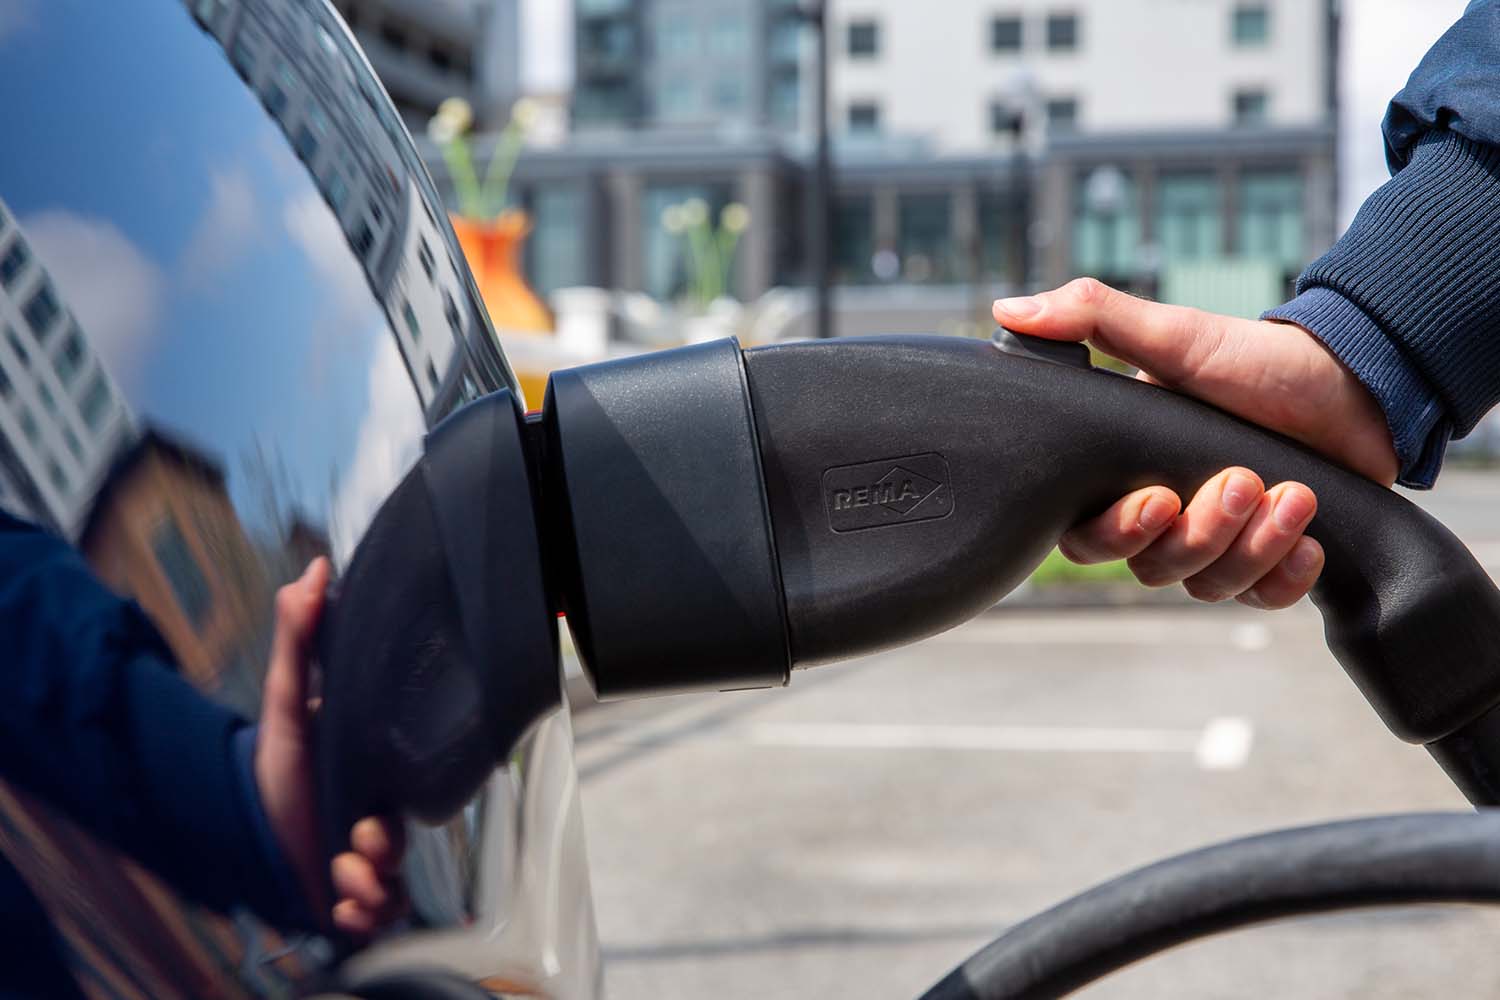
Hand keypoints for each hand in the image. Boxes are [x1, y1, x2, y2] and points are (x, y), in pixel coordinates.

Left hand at [256, 558, 407, 935]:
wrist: (239, 844)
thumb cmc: (269, 774)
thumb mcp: (284, 702)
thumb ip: (298, 637)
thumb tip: (314, 569)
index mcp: (374, 771)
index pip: (412, 783)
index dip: (396, 805)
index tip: (370, 813)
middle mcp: (378, 814)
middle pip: (403, 840)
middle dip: (380, 851)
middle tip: (352, 845)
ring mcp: (369, 857)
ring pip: (395, 882)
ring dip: (366, 886)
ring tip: (335, 876)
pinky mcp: (358, 895)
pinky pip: (382, 913)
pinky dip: (359, 914)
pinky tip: (336, 904)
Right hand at [993, 279, 1398, 607]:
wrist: (1354, 379)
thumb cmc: (1254, 359)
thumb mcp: (1172, 333)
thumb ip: (1091, 319)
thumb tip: (1006, 309)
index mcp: (1127, 475)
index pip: (1087, 536)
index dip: (1116, 534)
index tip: (1159, 499)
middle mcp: (1168, 519)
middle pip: (1153, 568)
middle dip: (1201, 533)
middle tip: (1243, 480)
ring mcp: (1220, 544)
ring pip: (1209, 585)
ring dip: (1253, 545)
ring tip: (1294, 494)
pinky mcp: (1271, 561)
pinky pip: (1263, 599)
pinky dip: (1285, 577)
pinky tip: (1310, 540)